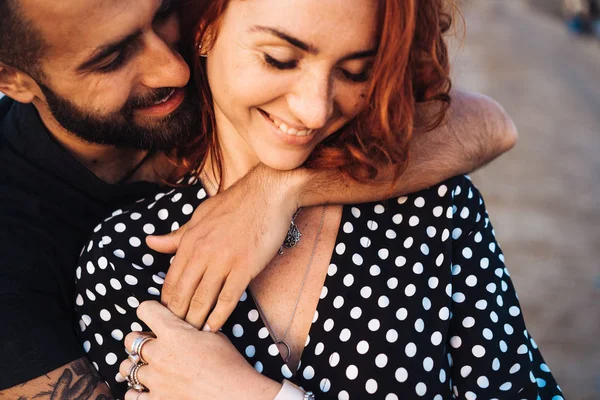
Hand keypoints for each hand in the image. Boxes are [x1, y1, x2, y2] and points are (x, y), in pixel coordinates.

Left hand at [119, 301, 280, 399]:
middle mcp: (158, 354)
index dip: (150, 310)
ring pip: (126, 367)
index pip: (145, 309)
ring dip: (135, 365)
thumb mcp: (213, 335)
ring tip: (148, 366)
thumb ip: (191, 329)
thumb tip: (183, 325)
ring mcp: (155, 379)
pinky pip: (131, 394)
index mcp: (173, 332)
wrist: (235, 395)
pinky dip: (135, 390)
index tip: (155, 315)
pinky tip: (145, 387)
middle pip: (130, 339)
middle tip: (151, 343)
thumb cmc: (229, 365)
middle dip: (139, 339)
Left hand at [147, 164, 301, 330]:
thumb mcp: (200, 216)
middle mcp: (202, 253)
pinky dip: (219, 316)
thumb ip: (177, 235)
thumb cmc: (235, 203)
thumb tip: (149, 242)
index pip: (171, 280)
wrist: (267, 193)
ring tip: (192, 337)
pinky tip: (214, 327)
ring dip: (196, 320)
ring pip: (202, 299)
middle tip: (177, 334)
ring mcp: (223, 261)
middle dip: (178, 317)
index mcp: (189, 241)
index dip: (167, 303)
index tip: (167, 317)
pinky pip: (228, 298)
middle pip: (183, 294)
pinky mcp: (244, 267)